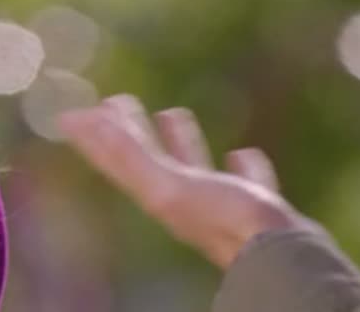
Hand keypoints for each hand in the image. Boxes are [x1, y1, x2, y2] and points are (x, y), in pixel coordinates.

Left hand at [58, 95, 319, 269]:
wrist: (285, 258)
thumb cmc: (226, 221)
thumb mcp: (169, 186)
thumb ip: (130, 156)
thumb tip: (86, 124)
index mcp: (160, 196)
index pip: (117, 160)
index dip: (95, 137)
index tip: (74, 111)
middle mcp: (186, 201)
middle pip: (151, 159)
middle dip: (132, 131)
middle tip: (118, 101)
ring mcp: (223, 205)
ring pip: (195, 167)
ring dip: (180, 142)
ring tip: (172, 115)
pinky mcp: (259, 208)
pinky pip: (247, 181)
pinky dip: (243, 165)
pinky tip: (243, 154)